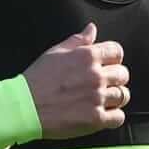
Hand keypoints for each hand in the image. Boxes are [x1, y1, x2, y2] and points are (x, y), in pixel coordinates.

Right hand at [22, 23, 128, 139]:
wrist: (25, 107)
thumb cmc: (37, 80)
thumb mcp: (55, 52)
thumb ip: (77, 41)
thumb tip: (91, 28)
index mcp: (87, 56)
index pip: (117, 51)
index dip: (113, 58)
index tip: (107, 65)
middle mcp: (96, 76)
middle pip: (123, 74)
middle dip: (115, 78)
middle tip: (102, 84)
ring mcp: (97, 98)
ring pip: (123, 95)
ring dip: (115, 97)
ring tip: (101, 100)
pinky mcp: (95, 119)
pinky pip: (119, 117)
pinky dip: (113, 117)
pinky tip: (102, 114)